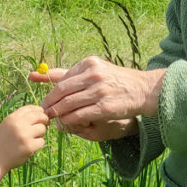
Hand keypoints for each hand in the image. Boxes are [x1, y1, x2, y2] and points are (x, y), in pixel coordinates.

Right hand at [0, 104, 48, 171]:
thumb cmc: (2, 142)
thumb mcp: (7, 125)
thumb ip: (20, 118)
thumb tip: (39, 113)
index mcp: (12, 117)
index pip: (30, 108)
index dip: (38, 110)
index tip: (41, 114)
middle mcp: (18, 124)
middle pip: (39, 116)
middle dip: (44, 120)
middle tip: (46, 124)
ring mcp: (24, 135)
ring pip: (42, 129)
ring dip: (40, 134)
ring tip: (33, 139)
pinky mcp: (29, 146)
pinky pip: (42, 142)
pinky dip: (38, 144)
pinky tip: (31, 147)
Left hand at [29, 56, 163, 132]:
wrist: (144, 90)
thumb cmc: (117, 80)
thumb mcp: (97, 69)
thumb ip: (73, 73)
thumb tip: (43, 74)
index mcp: (89, 63)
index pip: (62, 78)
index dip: (50, 90)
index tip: (45, 100)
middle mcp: (93, 75)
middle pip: (62, 90)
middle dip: (50, 102)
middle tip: (44, 111)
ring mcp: (99, 91)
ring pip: (69, 104)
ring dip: (57, 113)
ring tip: (52, 118)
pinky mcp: (104, 107)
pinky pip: (80, 115)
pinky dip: (69, 120)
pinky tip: (65, 123)